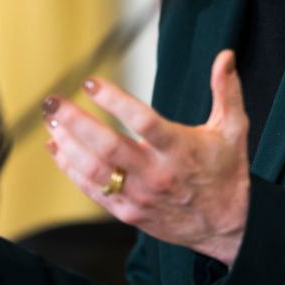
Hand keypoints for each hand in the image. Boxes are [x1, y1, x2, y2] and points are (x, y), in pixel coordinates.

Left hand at [44, 48, 249, 264]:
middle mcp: (156, 174)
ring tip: (51, 119)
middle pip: (108, 147)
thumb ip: (226, 91)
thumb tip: (225, 55)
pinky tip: (56, 147)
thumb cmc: (227, 172)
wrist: (227, 229)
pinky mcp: (129, 212)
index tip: (90, 82)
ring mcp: (139, 196)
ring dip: (67, 144)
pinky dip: (70, 169)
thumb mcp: (233, 130)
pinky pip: (93, 190)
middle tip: (52, 101)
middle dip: (75, 122)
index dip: (114, 101)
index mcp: (180, 150)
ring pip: (94, 170)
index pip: (142, 122)